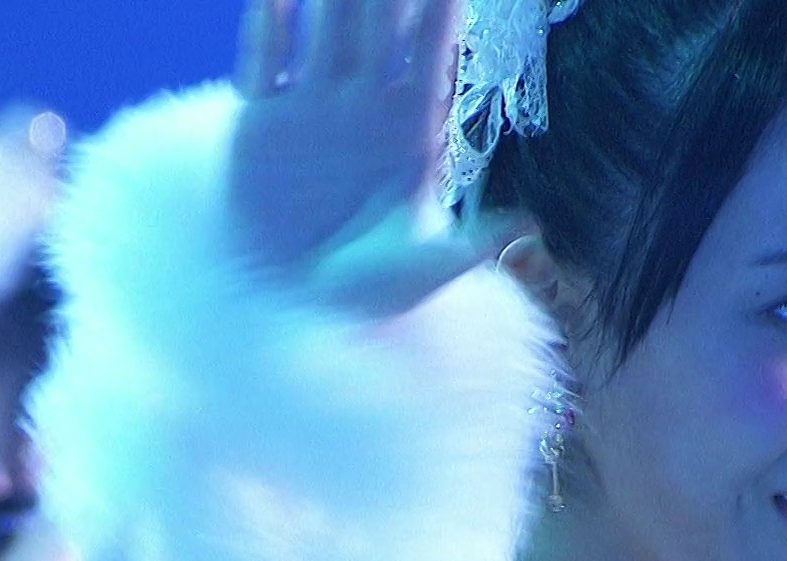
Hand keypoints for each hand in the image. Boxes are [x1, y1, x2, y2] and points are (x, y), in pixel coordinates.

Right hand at [230, 0, 525, 314]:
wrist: (289, 306)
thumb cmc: (362, 297)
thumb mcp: (419, 272)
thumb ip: (468, 247)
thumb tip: (526, 227)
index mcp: (408, 134)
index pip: (430, 58)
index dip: (440, 16)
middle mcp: (362, 110)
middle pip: (379, 31)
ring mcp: (311, 110)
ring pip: (325, 33)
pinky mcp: (260, 123)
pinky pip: (263, 63)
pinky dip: (267, 27)